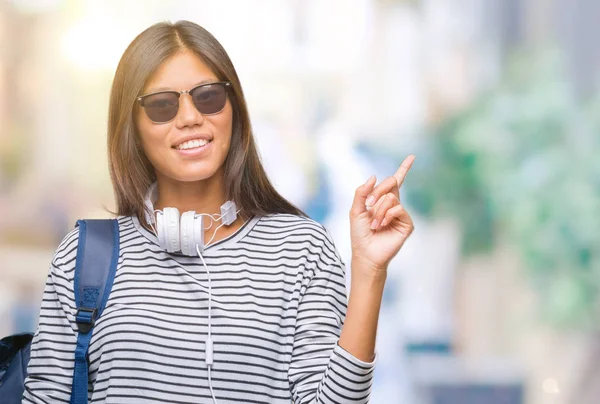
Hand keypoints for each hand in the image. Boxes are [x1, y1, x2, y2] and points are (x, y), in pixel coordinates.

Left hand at [349, 155, 415, 277]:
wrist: (365, 253)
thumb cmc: (360, 234)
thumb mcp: (355, 210)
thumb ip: (362, 192)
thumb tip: (374, 176)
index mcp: (382, 200)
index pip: (395, 182)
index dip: (404, 168)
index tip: (412, 157)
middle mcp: (394, 205)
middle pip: (391, 183)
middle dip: (377, 192)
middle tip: (369, 205)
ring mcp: (401, 214)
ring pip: (391, 197)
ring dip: (378, 210)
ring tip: (374, 224)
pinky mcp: (407, 223)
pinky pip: (398, 208)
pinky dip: (386, 215)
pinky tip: (381, 225)